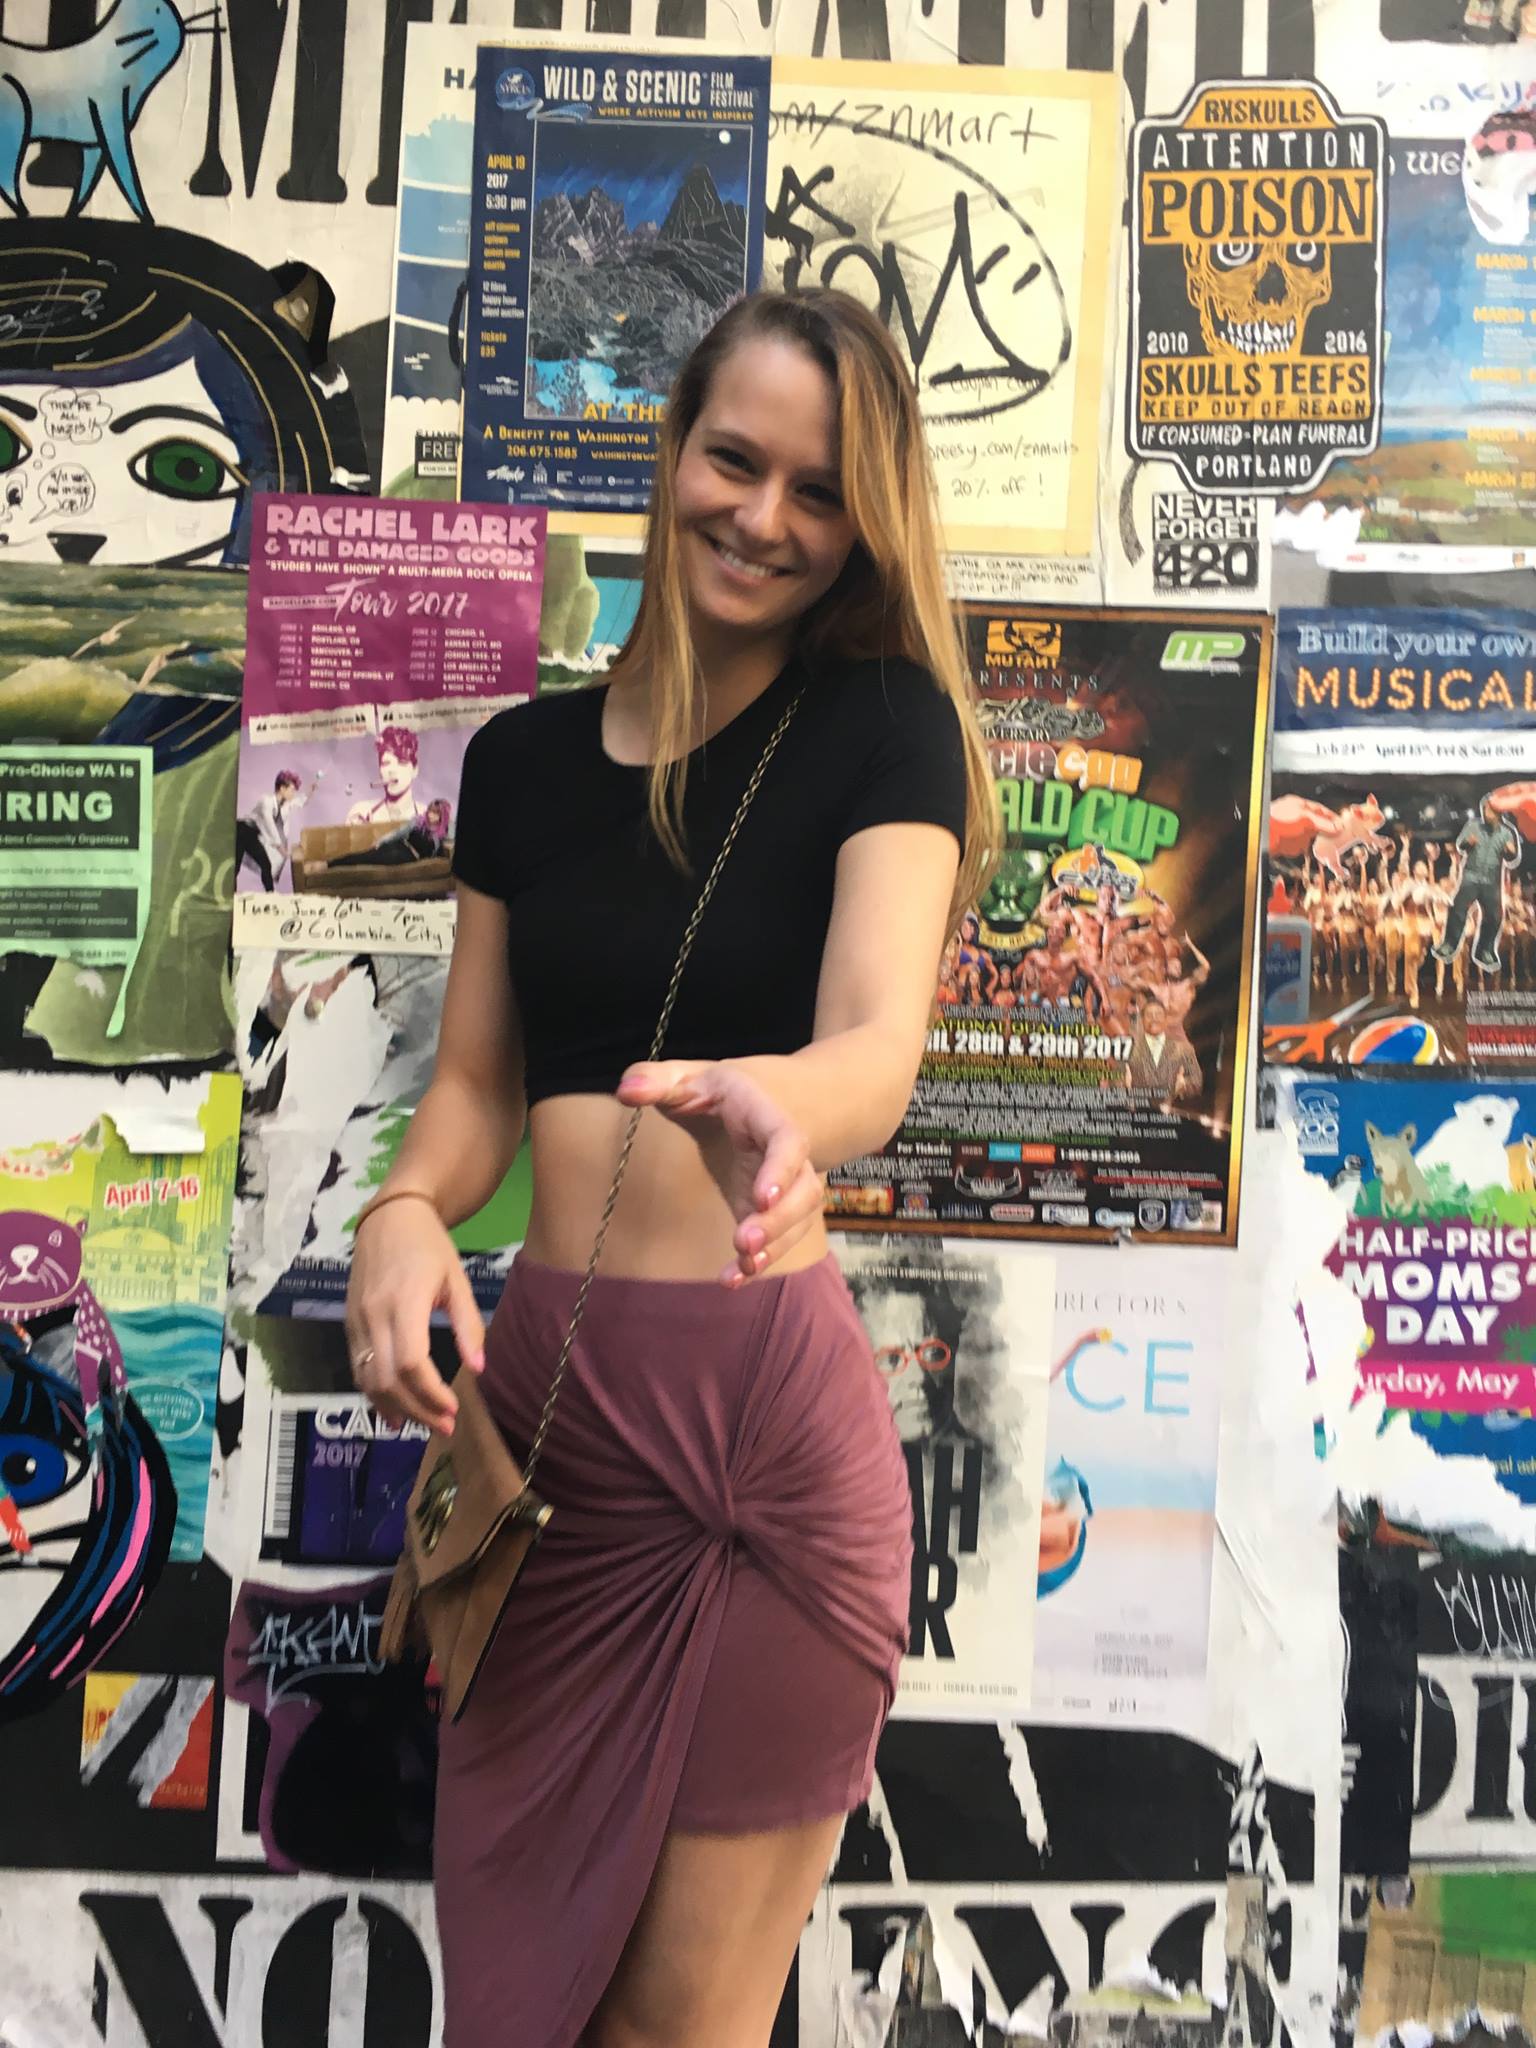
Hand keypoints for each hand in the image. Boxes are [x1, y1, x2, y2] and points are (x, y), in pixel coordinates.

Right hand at [344, 1198, 484, 1433]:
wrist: (388, 1218)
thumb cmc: (429, 1247)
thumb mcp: (457, 1281)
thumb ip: (468, 1325)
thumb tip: (479, 1368)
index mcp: (403, 1302)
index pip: (411, 1362)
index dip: (431, 1393)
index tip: (454, 1409)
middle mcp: (373, 1316)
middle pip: (388, 1379)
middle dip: (417, 1410)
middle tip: (444, 1427)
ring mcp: (356, 1322)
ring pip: (368, 1379)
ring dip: (395, 1408)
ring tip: (423, 1424)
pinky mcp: (348, 1325)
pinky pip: (358, 1368)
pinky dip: (374, 1395)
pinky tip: (395, 1411)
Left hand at [615, 1059, 823, 1286]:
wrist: (765, 1097)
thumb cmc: (717, 1089)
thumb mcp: (687, 1077)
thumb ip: (656, 1080)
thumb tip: (625, 1089)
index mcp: (765, 1114)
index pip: (787, 1139)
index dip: (781, 1169)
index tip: (762, 1197)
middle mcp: (786, 1152)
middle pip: (803, 1189)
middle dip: (779, 1220)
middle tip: (744, 1243)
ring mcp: (785, 1184)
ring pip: (799, 1218)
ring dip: (776, 1245)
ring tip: (744, 1266)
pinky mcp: (771, 1210)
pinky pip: (779, 1238)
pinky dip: (760, 1261)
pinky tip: (733, 1279)